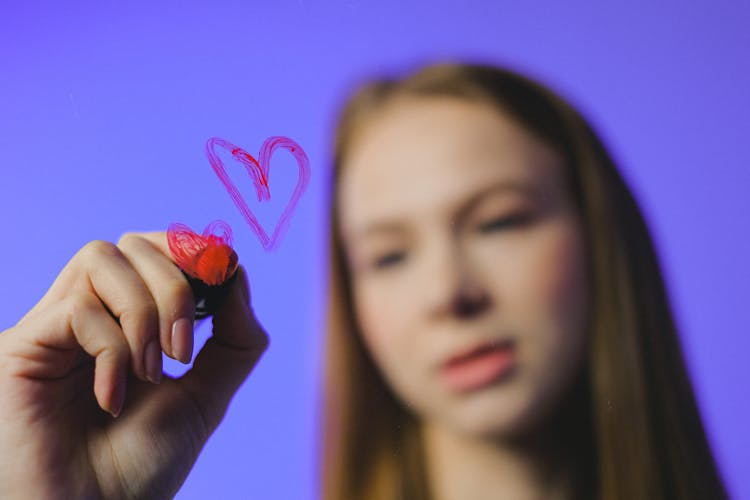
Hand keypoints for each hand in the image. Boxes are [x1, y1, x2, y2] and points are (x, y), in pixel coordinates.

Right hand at [0, 232, 268, 498]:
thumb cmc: (143, 464)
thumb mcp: (207, 394)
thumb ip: (233, 337)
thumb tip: (236, 271)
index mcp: (129, 321)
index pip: (156, 249)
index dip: (193, 250)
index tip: (224, 273)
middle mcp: (91, 314)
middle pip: (133, 243)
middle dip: (176, 286)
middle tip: (183, 350)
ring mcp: (55, 327)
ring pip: (103, 257)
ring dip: (144, 312)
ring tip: (151, 372)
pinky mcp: (24, 345)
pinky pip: (79, 307)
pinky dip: (112, 350)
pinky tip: (113, 398)